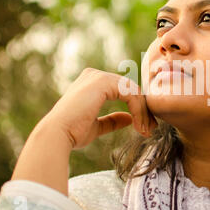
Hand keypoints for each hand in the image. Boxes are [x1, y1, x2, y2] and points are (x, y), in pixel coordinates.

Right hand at [39, 68, 157, 149]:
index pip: (124, 91)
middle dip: (144, 110)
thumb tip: (129, 119)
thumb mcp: (96, 126)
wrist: (58, 134)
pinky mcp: (103, 82)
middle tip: (151, 129)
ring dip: (143, 112)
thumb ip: (112, 120)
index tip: (146, 127)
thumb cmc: (72, 132)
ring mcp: (99, 76)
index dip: (137, 109)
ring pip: (133, 91)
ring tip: (146, 130)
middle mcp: (95, 75)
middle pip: (131, 89)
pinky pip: (130, 94)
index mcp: (92, 83)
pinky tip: (139, 125)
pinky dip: (138, 110)